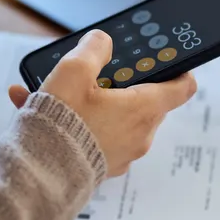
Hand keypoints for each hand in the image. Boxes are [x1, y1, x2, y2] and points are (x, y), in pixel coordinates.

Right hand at [7, 30, 196, 176]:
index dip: (179, 70)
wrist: (38, 177)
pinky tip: (36, 107)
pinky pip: (94, 135)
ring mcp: (122, 154)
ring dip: (91, 101)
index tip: (168, 61)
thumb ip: (94, 48)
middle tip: (97, 72)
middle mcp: (139, 135)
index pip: (182, 87)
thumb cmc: (61, 124)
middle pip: (145, 100)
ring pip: (114, 117)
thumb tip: (102, 41)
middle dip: (122, 83)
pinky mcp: (101, 167)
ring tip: (52, 90)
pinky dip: (75, 121)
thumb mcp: (74, 71)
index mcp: (143, 109)